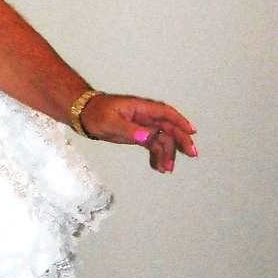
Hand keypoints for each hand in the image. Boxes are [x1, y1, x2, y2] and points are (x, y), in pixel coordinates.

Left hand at [79, 94, 197, 173]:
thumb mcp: (111, 121)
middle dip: (181, 140)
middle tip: (192, 154)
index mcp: (141, 109)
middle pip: (169, 128)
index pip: (166, 114)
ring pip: (162, 140)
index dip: (180, 122)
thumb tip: (148, 137)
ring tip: (168, 169)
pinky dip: (158, 156)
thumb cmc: (96, 113)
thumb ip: (130, 130)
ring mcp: (143, 126)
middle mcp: (145, 117)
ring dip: (167, 154)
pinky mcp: (139, 135)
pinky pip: (153, 146)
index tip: (192, 132)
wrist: (85, 116)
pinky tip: (160, 167)